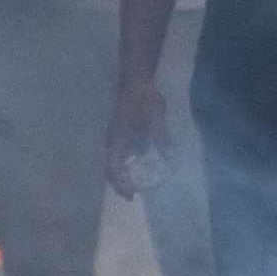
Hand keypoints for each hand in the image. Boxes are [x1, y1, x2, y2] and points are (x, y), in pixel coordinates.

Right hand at [106, 78, 170, 199]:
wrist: (136, 80)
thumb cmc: (144, 98)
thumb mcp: (156, 118)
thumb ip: (159, 136)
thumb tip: (166, 155)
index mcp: (118, 139)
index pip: (113, 168)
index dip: (121, 184)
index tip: (132, 195)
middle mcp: (113, 140)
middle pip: (110, 167)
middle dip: (119, 182)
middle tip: (132, 194)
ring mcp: (114, 135)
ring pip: (112, 160)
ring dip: (121, 173)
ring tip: (134, 183)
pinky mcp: (119, 130)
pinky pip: (118, 152)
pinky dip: (124, 162)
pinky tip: (138, 164)